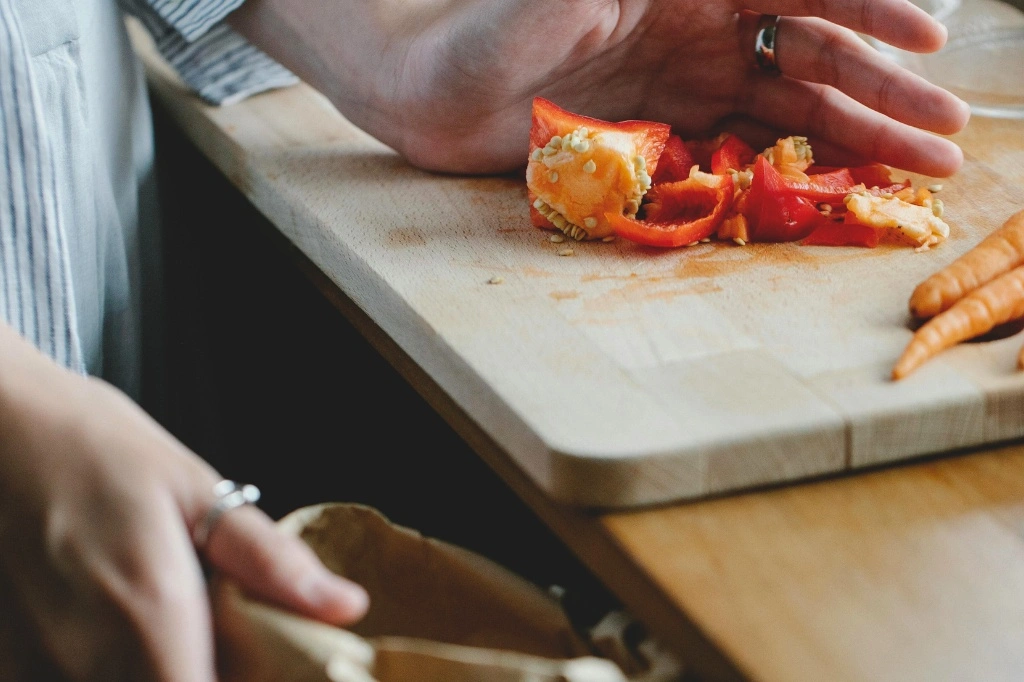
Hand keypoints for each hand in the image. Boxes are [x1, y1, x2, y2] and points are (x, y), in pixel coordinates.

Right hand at [0, 324, 367, 680]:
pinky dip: (116, 664)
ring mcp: (36, 666)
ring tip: (177, 619)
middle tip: (226, 632)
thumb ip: (270, 562)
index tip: (268, 666)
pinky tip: (124, 621)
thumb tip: (346, 607)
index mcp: (151, 613)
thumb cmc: (94, 447)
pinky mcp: (10, 664)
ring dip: (163, 666)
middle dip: (209, 674)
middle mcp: (86, 657)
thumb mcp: (195, 489)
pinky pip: (74, 680)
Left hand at [231, 0, 969, 175]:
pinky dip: (790, 165)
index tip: (929, 37)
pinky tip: (837, 185)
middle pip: (811, 54)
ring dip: (856, 135)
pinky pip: (742, 146)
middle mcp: (697, 23)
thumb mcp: (546, 1)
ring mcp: (683, 77)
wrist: (423, 90)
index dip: (867, 10)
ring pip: (788, 106)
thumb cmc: (474, 32)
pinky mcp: (661, 128)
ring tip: (921, 168)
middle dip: (883, 91)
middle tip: (951, 134)